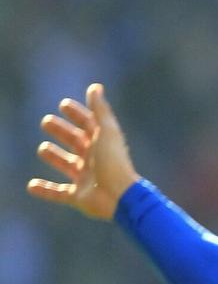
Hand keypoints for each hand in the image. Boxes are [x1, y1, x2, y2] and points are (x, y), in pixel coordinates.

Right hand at [28, 83, 139, 220]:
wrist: (120, 196)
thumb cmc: (113, 161)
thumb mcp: (106, 132)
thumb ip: (100, 110)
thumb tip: (95, 86)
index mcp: (102, 144)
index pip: (89, 125)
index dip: (77, 114)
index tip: (64, 104)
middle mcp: (94, 160)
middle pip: (75, 142)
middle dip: (62, 132)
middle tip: (46, 122)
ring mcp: (86, 179)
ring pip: (67, 165)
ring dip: (55, 157)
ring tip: (43, 150)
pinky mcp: (78, 197)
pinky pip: (58, 194)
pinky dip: (45, 190)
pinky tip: (31, 186)